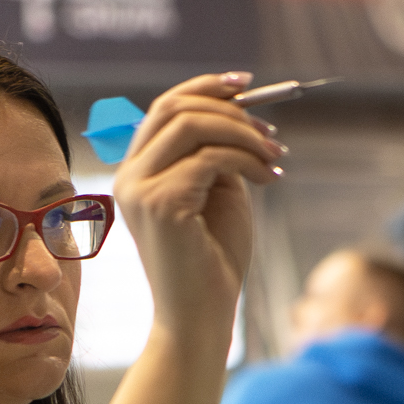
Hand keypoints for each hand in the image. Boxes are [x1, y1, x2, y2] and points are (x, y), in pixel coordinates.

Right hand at [113, 73, 283, 353]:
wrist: (201, 317)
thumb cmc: (212, 263)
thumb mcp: (218, 195)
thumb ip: (217, 155)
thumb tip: (240, 114)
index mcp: (137, 172)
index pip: (164, 108)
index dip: (205, 88)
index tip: (246, 85)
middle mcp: (128, 176)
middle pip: (174, 107)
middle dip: (229, 108)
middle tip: (270, 130)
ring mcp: (139, 189)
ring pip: (193, 125)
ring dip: (243, 133)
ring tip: (275, 156)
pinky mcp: (160, 203)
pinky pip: (211, 158)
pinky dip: (247, 160)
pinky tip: (269, 179)